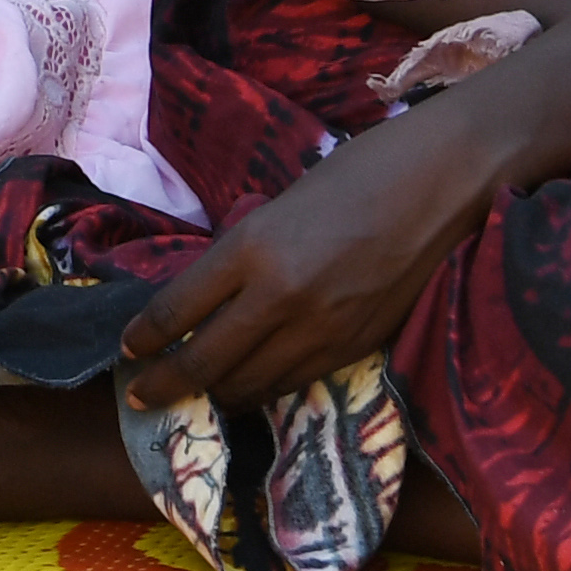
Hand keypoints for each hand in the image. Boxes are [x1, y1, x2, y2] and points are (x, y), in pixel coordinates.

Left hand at [116, 102, 508, 414]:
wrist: (442, 182)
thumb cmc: (360, 172)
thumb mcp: (281, 205)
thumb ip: (246, 254)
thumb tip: (210, 297)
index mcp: (252, 247)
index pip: (177, 309)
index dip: (145, 338)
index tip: (129, 350)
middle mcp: (278, 295)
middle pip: (204, 361)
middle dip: (164, 385)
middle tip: (141, 396)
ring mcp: (320, 329)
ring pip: (249, 385)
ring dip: (214, 396)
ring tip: (193, 398)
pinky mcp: (355, 348)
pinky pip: (293, 384)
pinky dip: (263, 392)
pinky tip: (249, 390)